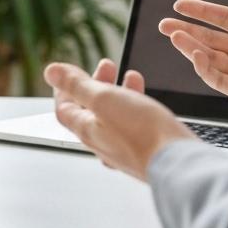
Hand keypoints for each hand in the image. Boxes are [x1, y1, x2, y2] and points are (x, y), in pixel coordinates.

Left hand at [44, 59, 195, 179]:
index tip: (71, 70)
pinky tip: (146, 98)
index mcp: (87, 130)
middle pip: (89, 110)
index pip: (64, 108)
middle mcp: (102, 142)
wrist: (177, 162)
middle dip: (95, 84)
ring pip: (113, 115)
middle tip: (107, 65)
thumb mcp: (104, 99)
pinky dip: (135, 104)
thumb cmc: (142, 133)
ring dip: (118, 91)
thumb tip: (51, 72)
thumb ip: (77, 86)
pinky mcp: (144, 150)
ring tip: (131, 75)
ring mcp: (123, 149)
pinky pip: (133, 124)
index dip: (64, 87)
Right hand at [157, 0, 227, 137]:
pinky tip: (196, 57)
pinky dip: (206, 71)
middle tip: (164, 24)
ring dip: (191, 48)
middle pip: (211, 38)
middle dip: (186, 31)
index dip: (202, 11)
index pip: (224, 18)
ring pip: (211, 59)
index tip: (180, 4)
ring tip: (174, 37)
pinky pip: (221, 81)